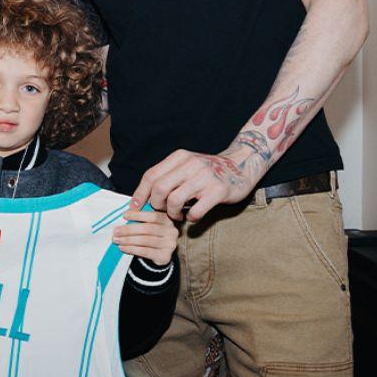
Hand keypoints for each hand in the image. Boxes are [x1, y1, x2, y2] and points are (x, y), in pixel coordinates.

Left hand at [111, 209, 178, 265]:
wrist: (159, 254)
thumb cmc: (150, 235)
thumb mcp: (148, 224)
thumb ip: (139, 220)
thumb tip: (124, 216)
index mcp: (167, 220)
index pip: (153, 216)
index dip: (138, 215)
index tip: (124, 216)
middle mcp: (171, 231)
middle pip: (148, 229)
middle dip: (129, 230)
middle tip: (115, 231)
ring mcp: (170, 245)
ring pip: (145, 241)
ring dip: (128, 240)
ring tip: (117, 240)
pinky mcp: (165, 256)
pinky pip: (145, 252)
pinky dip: (132, 249)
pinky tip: (122, 248)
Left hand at [131, 148, 257, 221]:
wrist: (241, 166)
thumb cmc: (208, 171)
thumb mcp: (186, 165)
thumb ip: (168, 176)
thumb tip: (143, 197)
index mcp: (179, 157)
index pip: (151, 175)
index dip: (140, 193)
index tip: (134, 207)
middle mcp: (190, 164)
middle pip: (159, 188)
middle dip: (156, 204)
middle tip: (162, 211)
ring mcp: (205, 177)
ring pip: (174, 200)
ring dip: (172, 213)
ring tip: (177, 216)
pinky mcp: (218, 191)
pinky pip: (195, 211)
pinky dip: (190, 218)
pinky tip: (192, 216)